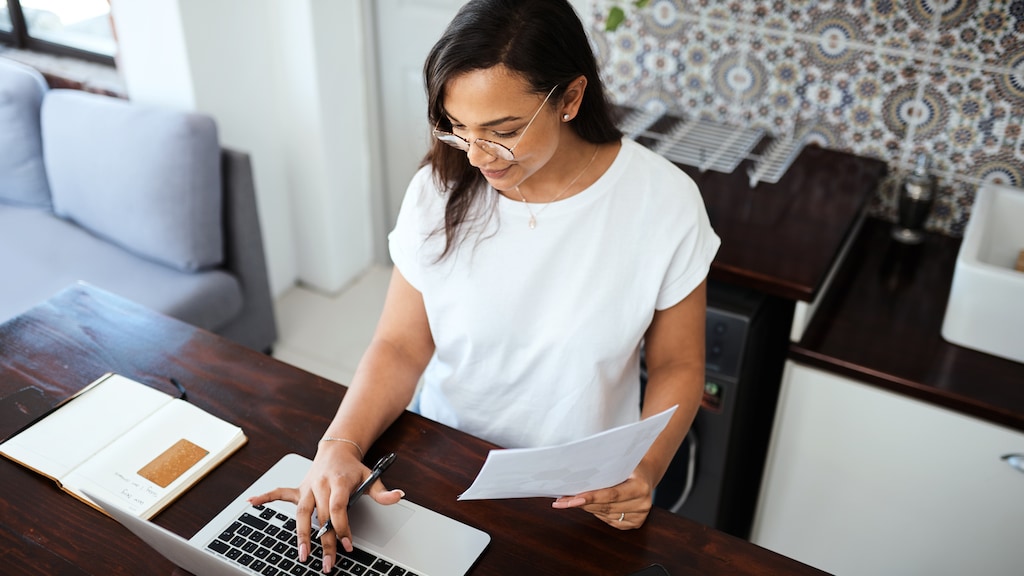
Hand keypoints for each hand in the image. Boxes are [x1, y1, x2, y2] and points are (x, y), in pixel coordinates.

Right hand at [247, 443, 403, 572]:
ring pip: (301, 513)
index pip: (338, 508)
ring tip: (302, 554)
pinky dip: (266, 497)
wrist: (337, 448)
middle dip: (324, 541)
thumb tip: (398, 496)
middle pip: (321, 516)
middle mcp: (320, 485)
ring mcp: (307, 487)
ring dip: (300, 534)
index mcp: (338, 482)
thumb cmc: (353, 467)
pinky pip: (280, 492)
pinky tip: (252, 503)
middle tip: (328, 563)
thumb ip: (382, 491)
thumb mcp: (371, 476)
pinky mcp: (299, 489)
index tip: (348, 545)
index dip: (342, 527)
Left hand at [550, 468, 654, 529]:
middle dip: (581, 503)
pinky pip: (609, 520)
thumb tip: (579, 475)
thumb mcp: (621, 463)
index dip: (592, 497)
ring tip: (568, 501)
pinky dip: (596, 513)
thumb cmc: (630, 465)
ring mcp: (639, 516)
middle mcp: (642, 504)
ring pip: (604, 514)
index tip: (573, 499)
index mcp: (640, 487)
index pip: (612, 495)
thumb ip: (606, 471)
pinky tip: (587, 506)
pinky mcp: (634, 523)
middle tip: (562, 500)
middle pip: (605, 507)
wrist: (646, 474)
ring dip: (585, 508)